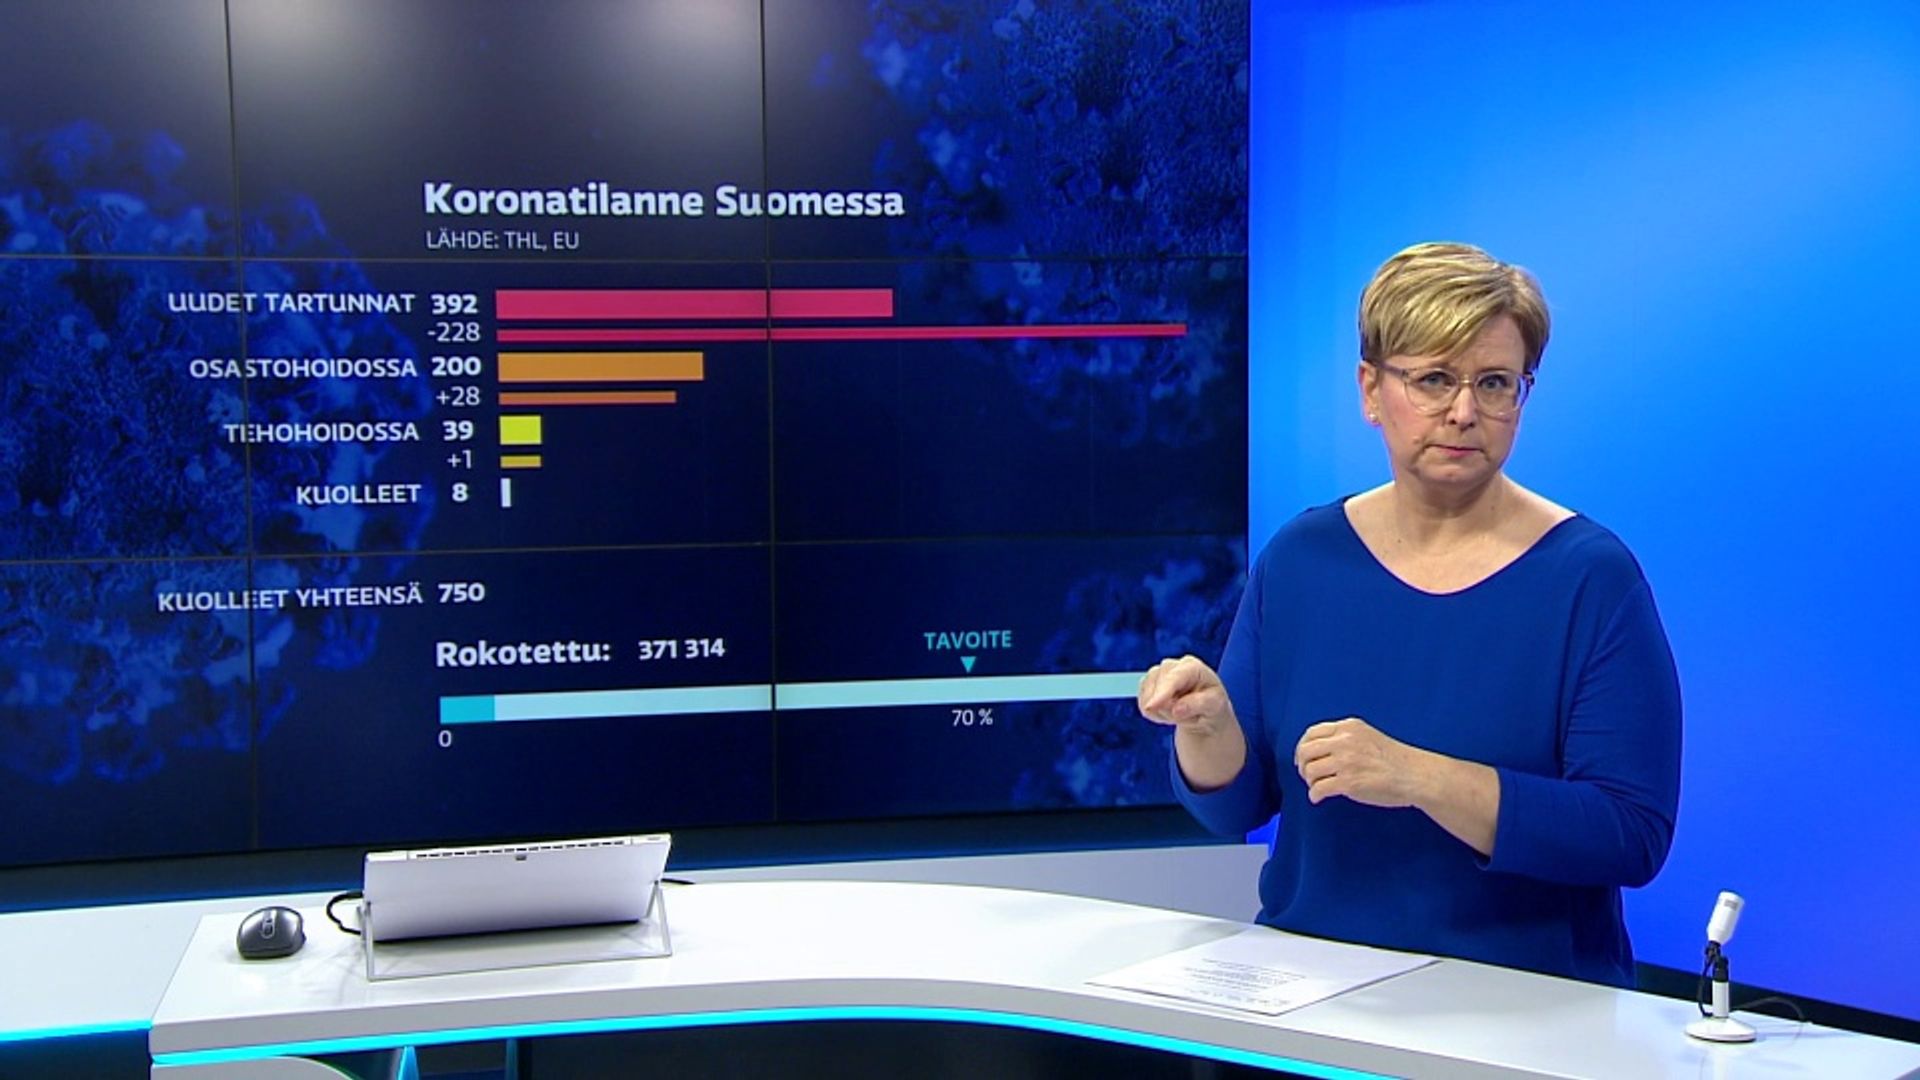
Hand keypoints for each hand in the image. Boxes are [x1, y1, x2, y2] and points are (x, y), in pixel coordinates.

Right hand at [1137, 655, 1233, 736]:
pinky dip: (1153, 713)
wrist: (1203, 713)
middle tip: (1183, 718)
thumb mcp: (1215, 706)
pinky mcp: (1147, 684)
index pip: (1173, 677)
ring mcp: (1157, 674)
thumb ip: (1197, 705)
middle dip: (1165, 706)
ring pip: (1146, 694)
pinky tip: (1168, 713)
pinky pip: (1141, 702)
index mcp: (1192, 666)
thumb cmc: (1212, 705)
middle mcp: (1172, 666)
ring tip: (1179, 715)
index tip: (1151, 707)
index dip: (1162, 692)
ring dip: (1160, 711)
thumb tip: (1176, 709)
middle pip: (1156, 684)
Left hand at [1294, 717, 1431, 807]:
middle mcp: (1344, 741)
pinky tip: (1318, 799)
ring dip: (1309, 782)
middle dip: (1302, 765)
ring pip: (1310, 771)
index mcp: (1349, 728)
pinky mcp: (1348, 783)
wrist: (1416, 775)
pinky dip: (1314, 795)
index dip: (1302, 747)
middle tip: (1307, 776)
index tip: (1302, 758)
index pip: (1312, 733)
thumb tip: (1321, 751)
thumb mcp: (1368, 736)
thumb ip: (1346, 738)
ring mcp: (1346, 762)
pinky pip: (1318, 789)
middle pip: (1306, 751)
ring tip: (1317, 787)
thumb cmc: (1395, 760)